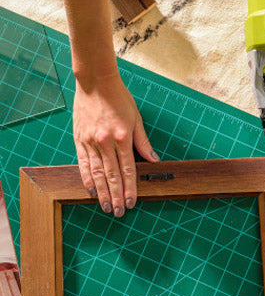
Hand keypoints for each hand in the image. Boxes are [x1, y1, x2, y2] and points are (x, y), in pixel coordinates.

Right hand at [73, 71, 158, 216]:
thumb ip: (143, 141)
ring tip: (106, 207)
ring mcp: (90, 142)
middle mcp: (106, 142)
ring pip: (96, 173)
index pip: (127, 169)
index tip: (132, 202)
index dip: (130, 188)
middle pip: (112, 176)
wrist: (96, 82)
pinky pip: (83, 164)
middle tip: (119, 212)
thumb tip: (153, 159)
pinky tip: (91, 191)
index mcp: (123, 137)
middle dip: (116, 196)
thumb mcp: (136, 118)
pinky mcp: (79, 140)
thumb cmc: (119, 98)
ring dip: (102, 193)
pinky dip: (87, 179)